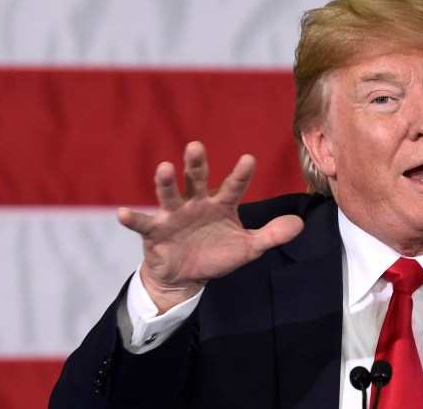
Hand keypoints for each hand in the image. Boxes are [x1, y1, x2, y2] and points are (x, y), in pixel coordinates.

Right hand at [117, 141, 303, 312]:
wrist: (187, 276)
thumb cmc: (218, 254)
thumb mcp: (248, 248)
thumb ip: (271, 235)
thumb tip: (299, 224)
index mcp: (221, 204)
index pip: (234, 186)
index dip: (241, 174)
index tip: (249, 158)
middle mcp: (196, 203)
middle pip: (197, 179)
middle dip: (196, 164)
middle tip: (196, 147)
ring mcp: (174, 215)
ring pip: (170, 194)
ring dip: (166, 182)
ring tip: (165, 168)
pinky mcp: (154, 231)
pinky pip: (142, 223)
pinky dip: (132, 218)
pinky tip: (122, 213)